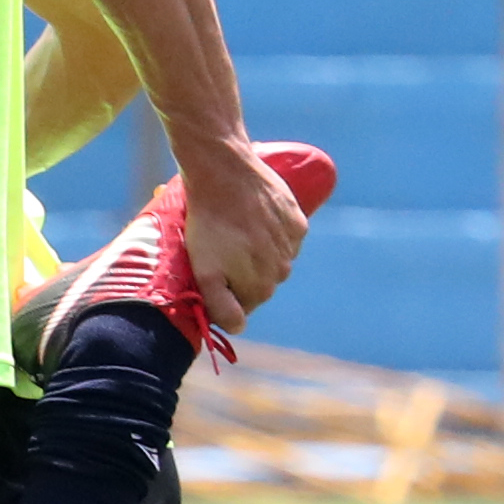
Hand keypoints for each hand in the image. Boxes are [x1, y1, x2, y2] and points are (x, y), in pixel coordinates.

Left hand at [177, 130, 308, 328]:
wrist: (225, 175)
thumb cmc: (207, 225)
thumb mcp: (204, 271)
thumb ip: (221, 305)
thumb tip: (238, 328)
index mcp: (261, 286)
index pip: (245, 304)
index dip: (225, 291)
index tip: (212, 272)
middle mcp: (282, 271)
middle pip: (261, 283)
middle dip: (240, 272)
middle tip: (218, 249)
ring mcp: (293, 246)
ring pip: (274, 261)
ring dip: (256, 252)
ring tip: (234, 232)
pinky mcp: (298, 222)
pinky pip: (287, 238)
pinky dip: (271, 234)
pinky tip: (254, 221)